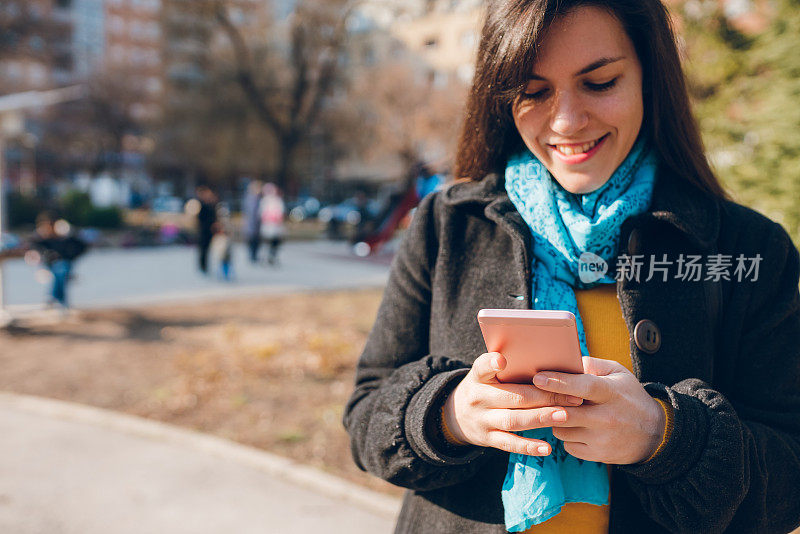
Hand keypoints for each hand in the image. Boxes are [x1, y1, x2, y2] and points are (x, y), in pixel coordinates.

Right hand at [443, 352, 583, 455]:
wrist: (457, 415)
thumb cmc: (484, 388)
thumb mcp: (485, 374)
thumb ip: (507, 368)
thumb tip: (545, 363)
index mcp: (478, 376)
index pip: (482, 366)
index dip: (491, 363)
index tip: (502, 360)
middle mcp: (478, 397)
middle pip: (513, 396)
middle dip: (544, 396)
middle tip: (572, 395)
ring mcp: (483, 419)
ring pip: (513, 420)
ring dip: (541, 418)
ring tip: (564, 415)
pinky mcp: (488, 438)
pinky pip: (510, 443)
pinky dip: (529, 447)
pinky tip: (547, 448)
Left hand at [532, 356, 665, 464]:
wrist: (654, 434)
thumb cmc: (629, 397)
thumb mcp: (618, 373)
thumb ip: (592, 365)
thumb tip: (565, 361)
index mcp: (611, 393)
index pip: (583, 387)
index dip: (558, 382)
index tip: (537, 378)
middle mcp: (607, 418)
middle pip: (566, 413)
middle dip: (545, 404)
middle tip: (530, 395)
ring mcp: (602, 439)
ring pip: (561, 429)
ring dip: (555, 420)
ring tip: (565, 411)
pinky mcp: (598, 455)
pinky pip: (567, 445)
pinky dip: (566, 436)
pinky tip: (576, 428)